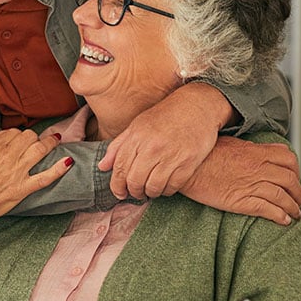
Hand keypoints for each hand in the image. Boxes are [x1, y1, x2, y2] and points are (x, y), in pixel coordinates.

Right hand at [0, 129, 71, 259]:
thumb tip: (0, 135)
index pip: (12, 132)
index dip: (16, 135)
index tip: (17, 140)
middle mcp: (7, 156)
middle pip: (28, 137)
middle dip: (32, 137)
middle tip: (33, 141)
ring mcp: (17, 173)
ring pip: (39, 150)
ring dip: (50, 143)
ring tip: (56, 140)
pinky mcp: (22, 189)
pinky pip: (45, 177)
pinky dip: (59, 169)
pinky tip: (68, 161)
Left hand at [98, 83, 229, 199]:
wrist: (197, 106)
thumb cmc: (165, 116)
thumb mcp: (138, 125)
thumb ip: (119, 146)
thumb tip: (102, 166)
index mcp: (137, 136)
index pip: (120, 168)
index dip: (117, 185)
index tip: (119, 192)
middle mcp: (152, 147)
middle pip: (135, 181)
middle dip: (133, 192)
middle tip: (136, 193)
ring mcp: (171, 155)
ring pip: (153, 187)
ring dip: (149, 193)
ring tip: (150, 190)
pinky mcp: (188, 163)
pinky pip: (172, 187)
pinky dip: (166, 191)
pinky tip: (165, 186)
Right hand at [181, 136, 300, 224]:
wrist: (188, 167)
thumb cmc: (204, 154)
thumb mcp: (230, 143)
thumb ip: (249, 148)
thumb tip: (259, 150)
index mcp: (256, 152)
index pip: (288, 159)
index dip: (296, 170)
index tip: (295, 177)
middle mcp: (258, 167)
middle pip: (290, 180)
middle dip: (298, 192)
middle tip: (298, 199)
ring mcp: (251, 185)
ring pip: (282, 196)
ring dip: (293, 207)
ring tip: (295, 213)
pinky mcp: (242, 201)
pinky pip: (268, 209)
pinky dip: (280, 216)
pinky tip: (284, 221)